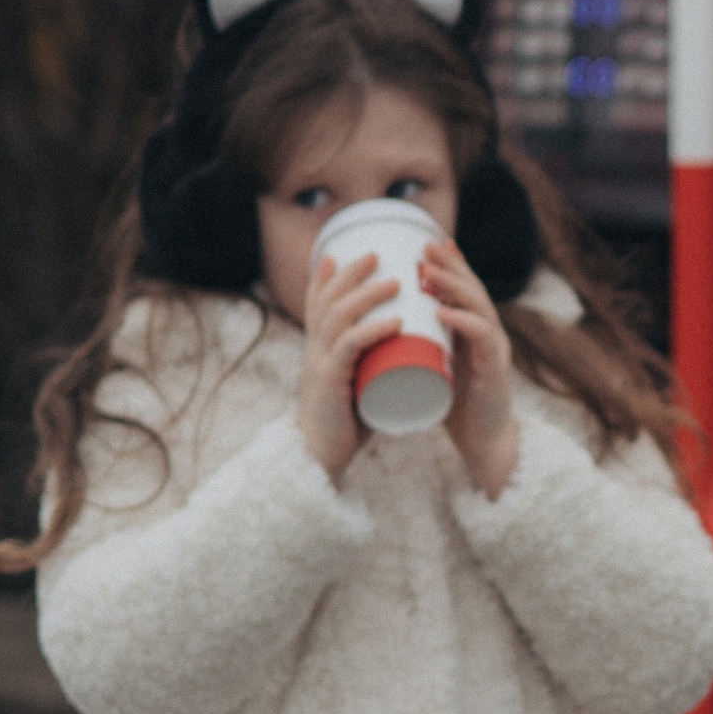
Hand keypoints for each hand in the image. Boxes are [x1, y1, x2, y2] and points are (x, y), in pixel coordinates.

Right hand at [297, 247, 399, 482]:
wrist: (319, 461)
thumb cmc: (343, 426)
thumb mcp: (353, 385)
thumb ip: (369, 366)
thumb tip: (399, 348)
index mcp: (317, 350)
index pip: (316, 304)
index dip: (324, 277)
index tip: (340, 252)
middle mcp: (313, 352)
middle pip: (327, 300)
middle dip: (351, 273)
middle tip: (377, 253)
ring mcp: (319, 366)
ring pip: (338, 317)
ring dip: (367, 295)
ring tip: (396, 281)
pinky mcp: (330, 384)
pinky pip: (350, 348)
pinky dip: (373, 331)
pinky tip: (395, 320)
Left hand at [420, 233, 518, 498]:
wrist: (483, 444)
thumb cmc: (455, 407)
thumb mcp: (434, 367)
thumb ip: (420, 346)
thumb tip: (384, 329)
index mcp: (474, 332)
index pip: (463, 290)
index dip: (448, 265)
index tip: (423, 245)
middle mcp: (488, 334)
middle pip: (473, 289)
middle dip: (450, 265)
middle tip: (425, 247)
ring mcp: (494, 350)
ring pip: (478, 306)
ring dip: (452, 286)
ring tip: (427, 272)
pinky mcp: (495, 370)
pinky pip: (482, 337)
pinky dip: (461, 321)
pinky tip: (442, 311)